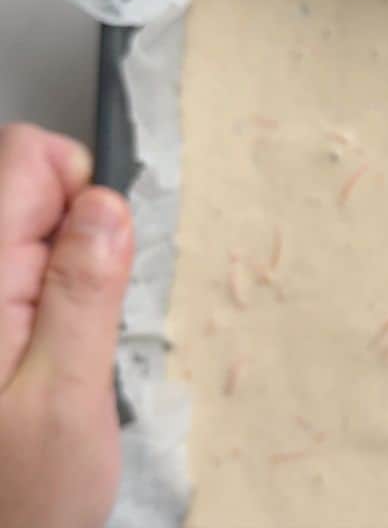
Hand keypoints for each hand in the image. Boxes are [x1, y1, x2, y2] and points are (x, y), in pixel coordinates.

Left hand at [0, 124, 133, 527]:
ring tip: (64, 340)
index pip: (26, 155)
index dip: (79, 188)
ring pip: (28, 226)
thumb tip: (105, 204)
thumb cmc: (21, 495)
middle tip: (81, 316)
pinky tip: (49, 346)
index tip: (100, 255)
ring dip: (64, 268)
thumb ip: (83, 291)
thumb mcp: (68, 397)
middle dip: (76, 233)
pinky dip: (49, 291)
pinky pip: (22, 266)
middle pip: (25, 183)